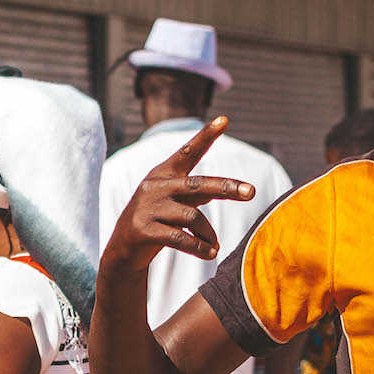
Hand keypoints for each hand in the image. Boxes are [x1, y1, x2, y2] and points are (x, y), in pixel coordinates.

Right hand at [103, 116, 258, 268]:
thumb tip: (233, 188)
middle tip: (252, 192)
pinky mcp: (143, 230)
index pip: (188, 151)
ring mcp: (148, 208)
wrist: (122, 249)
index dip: (206, 136)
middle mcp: (155, 186)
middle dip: (227, 187)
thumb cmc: (156, 220)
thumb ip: (197, 192)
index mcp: (163, 174)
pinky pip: (180, 238)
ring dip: (209, 234)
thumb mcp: (174, 201)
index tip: (224, 120)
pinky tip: (210, 253)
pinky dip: (199, 248)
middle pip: (198, 185)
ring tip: (216, 246)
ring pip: (192, 217)